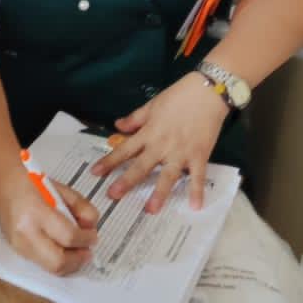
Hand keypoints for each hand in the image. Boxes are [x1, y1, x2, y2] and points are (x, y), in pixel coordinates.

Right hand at [0, 166, 99, 275]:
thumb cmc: (28, 179)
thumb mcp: (59, 187)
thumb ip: (80, 206)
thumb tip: (91, 226)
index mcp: (35, 212)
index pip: (68, 236)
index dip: (86, 239)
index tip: (93, 236)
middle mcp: (24, 233)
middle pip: (57, 262)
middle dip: (78, 260)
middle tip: (88, 251)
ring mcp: (17, 244)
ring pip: (50, 268)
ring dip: (69, 263)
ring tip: (78, 251)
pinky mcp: (16, 249)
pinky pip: (42, 263)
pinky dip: (57, 260)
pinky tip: (63, 250)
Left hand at [90, 73, 228, 212]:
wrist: (207, 92)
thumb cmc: (178, 96)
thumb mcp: (152, 105)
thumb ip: (135, 118)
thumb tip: (117, 126)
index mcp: (148, 133)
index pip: (125, 149)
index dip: (109, 161)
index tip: (95, 173)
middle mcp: (162, 145)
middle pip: (141, 166)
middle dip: (126, 181)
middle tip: (113, 195)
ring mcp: (181, 152)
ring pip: (167, 176)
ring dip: (159, 193)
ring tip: (151, 210)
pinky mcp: (199, 155)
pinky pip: (198, 176)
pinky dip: (197, 191)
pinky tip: (196, 207)